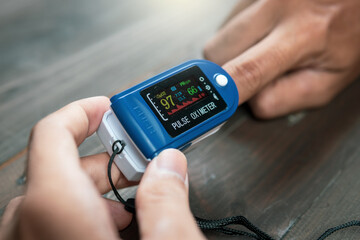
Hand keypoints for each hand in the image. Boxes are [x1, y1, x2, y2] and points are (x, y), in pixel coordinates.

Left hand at [0, 97, 203, 239]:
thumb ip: (168, 201)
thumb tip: (169, 166)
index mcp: (53, 210)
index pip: (53, 133)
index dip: (83, 112)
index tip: (107, 107)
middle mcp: (27, 224)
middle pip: (63, 167)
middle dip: (110, 160)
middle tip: (144, 164)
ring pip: (57, 197)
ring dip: (97, 191)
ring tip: (134, 205)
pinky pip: (51, 221)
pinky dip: (82, 214)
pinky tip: (113, 229)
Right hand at [204, 0, 359, 117]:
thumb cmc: (350, 34)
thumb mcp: (331, 79)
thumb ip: (288, 97)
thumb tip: (250, 103)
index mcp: (302, 35)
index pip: (249, 71)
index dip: (225, 92)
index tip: (213, 105)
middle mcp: (277, 7)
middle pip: (217, 52)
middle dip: (225, 71)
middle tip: (251, 71)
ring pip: (219, 35)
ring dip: (233, 51)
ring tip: (263, 48)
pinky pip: (228, 20)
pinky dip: (240, 34)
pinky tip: (263, 32)